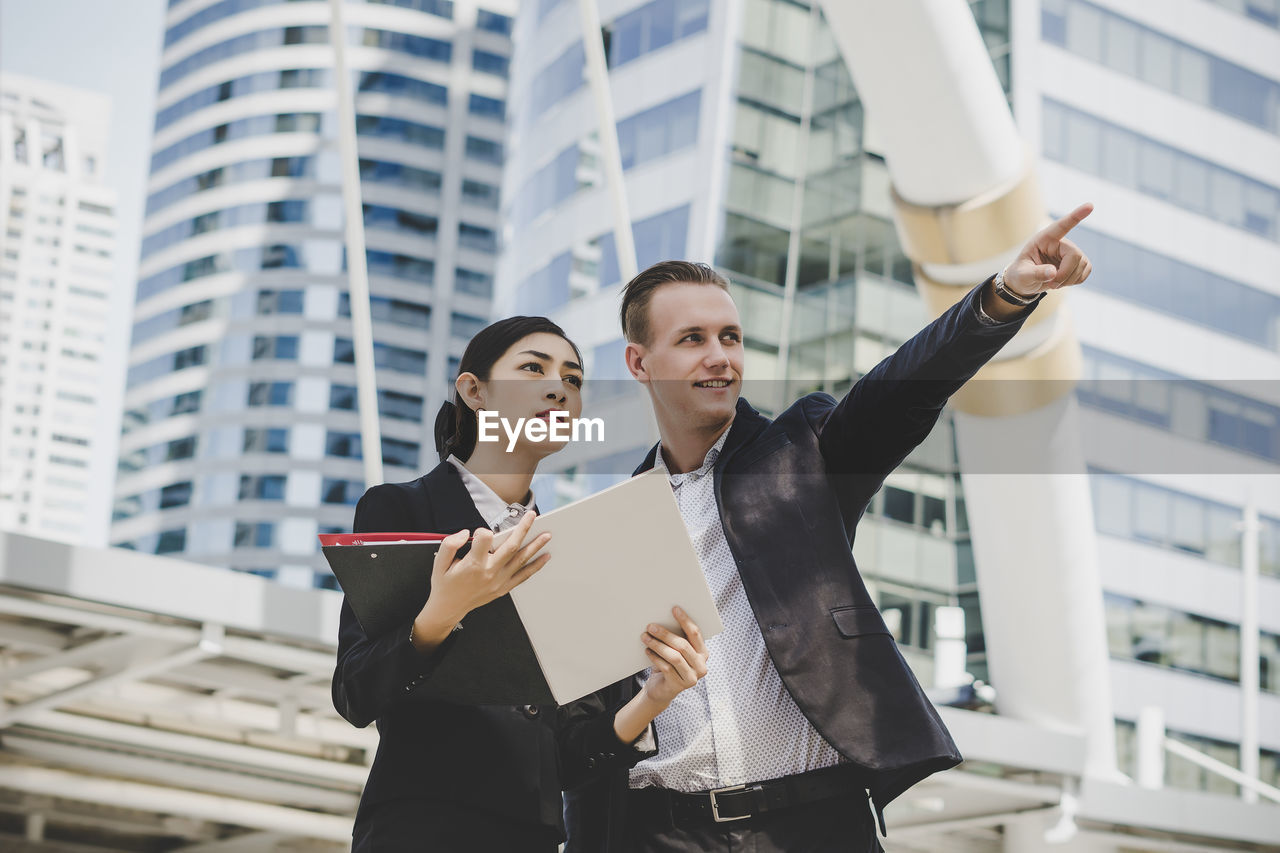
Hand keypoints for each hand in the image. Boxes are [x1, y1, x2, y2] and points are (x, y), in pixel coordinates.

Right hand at [417, 511, 550, 630]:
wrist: (449, 608)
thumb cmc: (445, 583)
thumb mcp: (439, 562)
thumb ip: (450, 544)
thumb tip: (465, 533)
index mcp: (473, 564)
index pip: (484, 539)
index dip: (483, 531)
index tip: (481, 532)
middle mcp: (489, 572)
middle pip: (510, 546)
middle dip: (523, 529)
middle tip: (532, 516)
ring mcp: (498, 581)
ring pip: (520, 560)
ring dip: (535, 546)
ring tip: (546, 535)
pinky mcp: (503, 588)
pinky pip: (523, 576)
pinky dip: (535, 566)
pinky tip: (545, 557)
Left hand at [639, 606, 708, 706]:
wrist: (661, 689)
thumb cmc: (669, 664)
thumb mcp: (675, 651)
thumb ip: (676, 638)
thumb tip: (662, 617)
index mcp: (703, 653)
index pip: (695, 633)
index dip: (685, 620)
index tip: (674, 609)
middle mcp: (701, 666)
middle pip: (683, 645)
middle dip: (666, 634)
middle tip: (651, 626)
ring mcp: (691, 678)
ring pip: (674, 657)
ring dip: (658, 645)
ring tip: (646, 637)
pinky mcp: (679, 686)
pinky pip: (666, 668)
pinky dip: (655, 658)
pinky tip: (647, 651)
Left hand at [1003, 202, 1094, 297]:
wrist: (1025, 282)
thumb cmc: (1020, 275)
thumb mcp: (1022, 276)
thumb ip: (1035, 273)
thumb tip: (1053, 272)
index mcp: (1044, 239)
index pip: (1061, 226)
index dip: (1076, 216)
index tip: (1090, 206)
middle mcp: (1060, 242)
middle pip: (1075, 255)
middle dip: (1065, 274)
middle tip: (1052, 285)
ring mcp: (1071, 251)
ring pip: (1082, 265)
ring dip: (1069, 280)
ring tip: (1053, 283)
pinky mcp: (1079, 262)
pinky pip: (1086, 272)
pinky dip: (1075, 281)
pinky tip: (1062, 281)